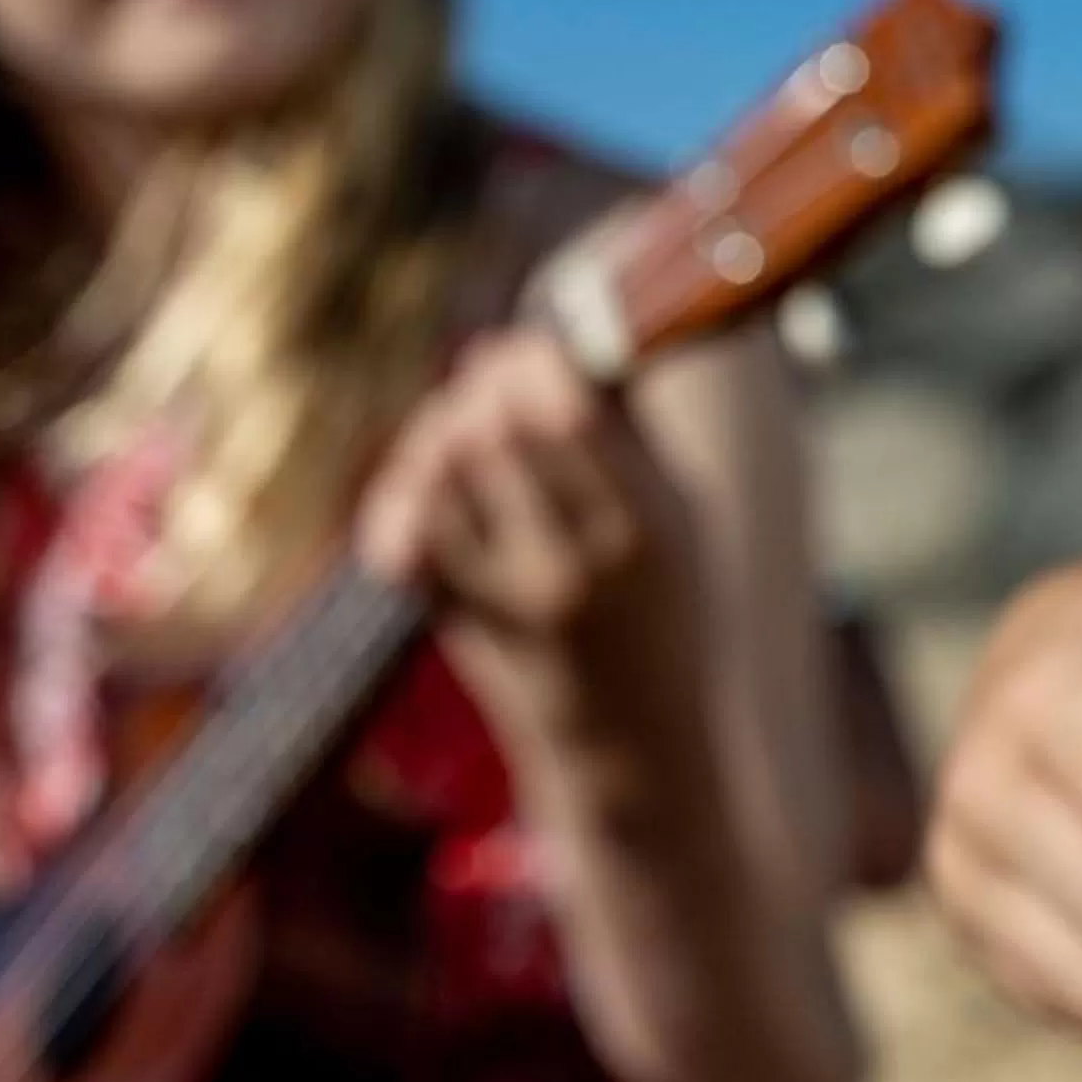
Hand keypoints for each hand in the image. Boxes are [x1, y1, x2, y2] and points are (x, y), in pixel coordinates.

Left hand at [356, 328, 702, 749]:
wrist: (633, 751)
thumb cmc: (664, 614)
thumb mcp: (681, 522)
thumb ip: (630, 434)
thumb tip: (569, 330)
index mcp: (645, 526)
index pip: (563, 408)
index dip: (529, 358)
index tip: (530, 352)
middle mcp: (572, 564)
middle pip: (486, 429)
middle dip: (476, 388)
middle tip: (487, 386)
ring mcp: (506, 600)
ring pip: (433, 472)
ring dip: (437, 435)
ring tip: (460, 436)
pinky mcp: (454, 624)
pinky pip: (399, 532)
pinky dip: (406, 495)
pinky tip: (431, 493)